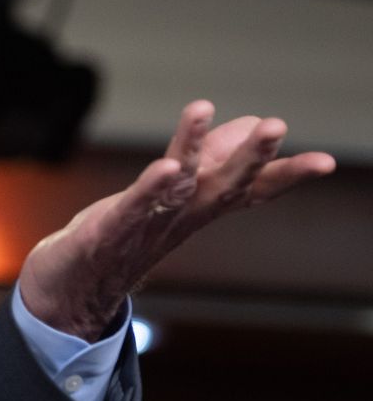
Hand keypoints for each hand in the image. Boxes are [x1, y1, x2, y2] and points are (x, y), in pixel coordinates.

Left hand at [19, 101, 336, 339]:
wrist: (74, 291)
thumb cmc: (126, 235)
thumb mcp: (173, 192)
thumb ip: (210, 160)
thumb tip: (244, 125)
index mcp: (199, 208)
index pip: (248, 189)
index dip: (284, 175)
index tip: (327, 162)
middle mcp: (181, 217)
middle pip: (223, 185)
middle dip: (250, 156)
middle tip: (277, 125)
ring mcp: (147, 225)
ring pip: (177, 186)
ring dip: (191, 149)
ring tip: (202, 110)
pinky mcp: (109, 231)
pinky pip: (133, 206)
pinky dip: (150, 187)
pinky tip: (165, 167)